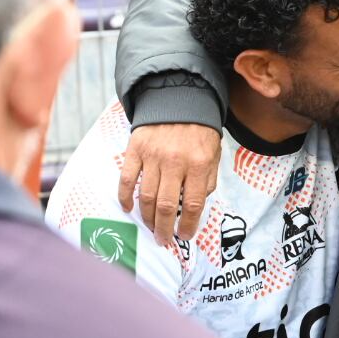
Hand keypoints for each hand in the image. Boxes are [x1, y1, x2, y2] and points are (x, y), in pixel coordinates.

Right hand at [117, 123, 221, 245]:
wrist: (179, 98)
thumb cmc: (199, 131)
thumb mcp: (213, 154)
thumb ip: (207, 180)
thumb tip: (195, 207)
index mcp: (198, 164)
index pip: (193, 204)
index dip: (188, 225)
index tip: (184, 236)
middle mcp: (175, 162)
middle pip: (166, 206)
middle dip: (164, 229)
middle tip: (164, 240)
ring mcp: (152, 156)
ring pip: (145, 197)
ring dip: (147, 218)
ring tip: (151, 228)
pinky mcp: (135, 150)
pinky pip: (126, 179)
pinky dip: (125, 197)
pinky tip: (129, 209)